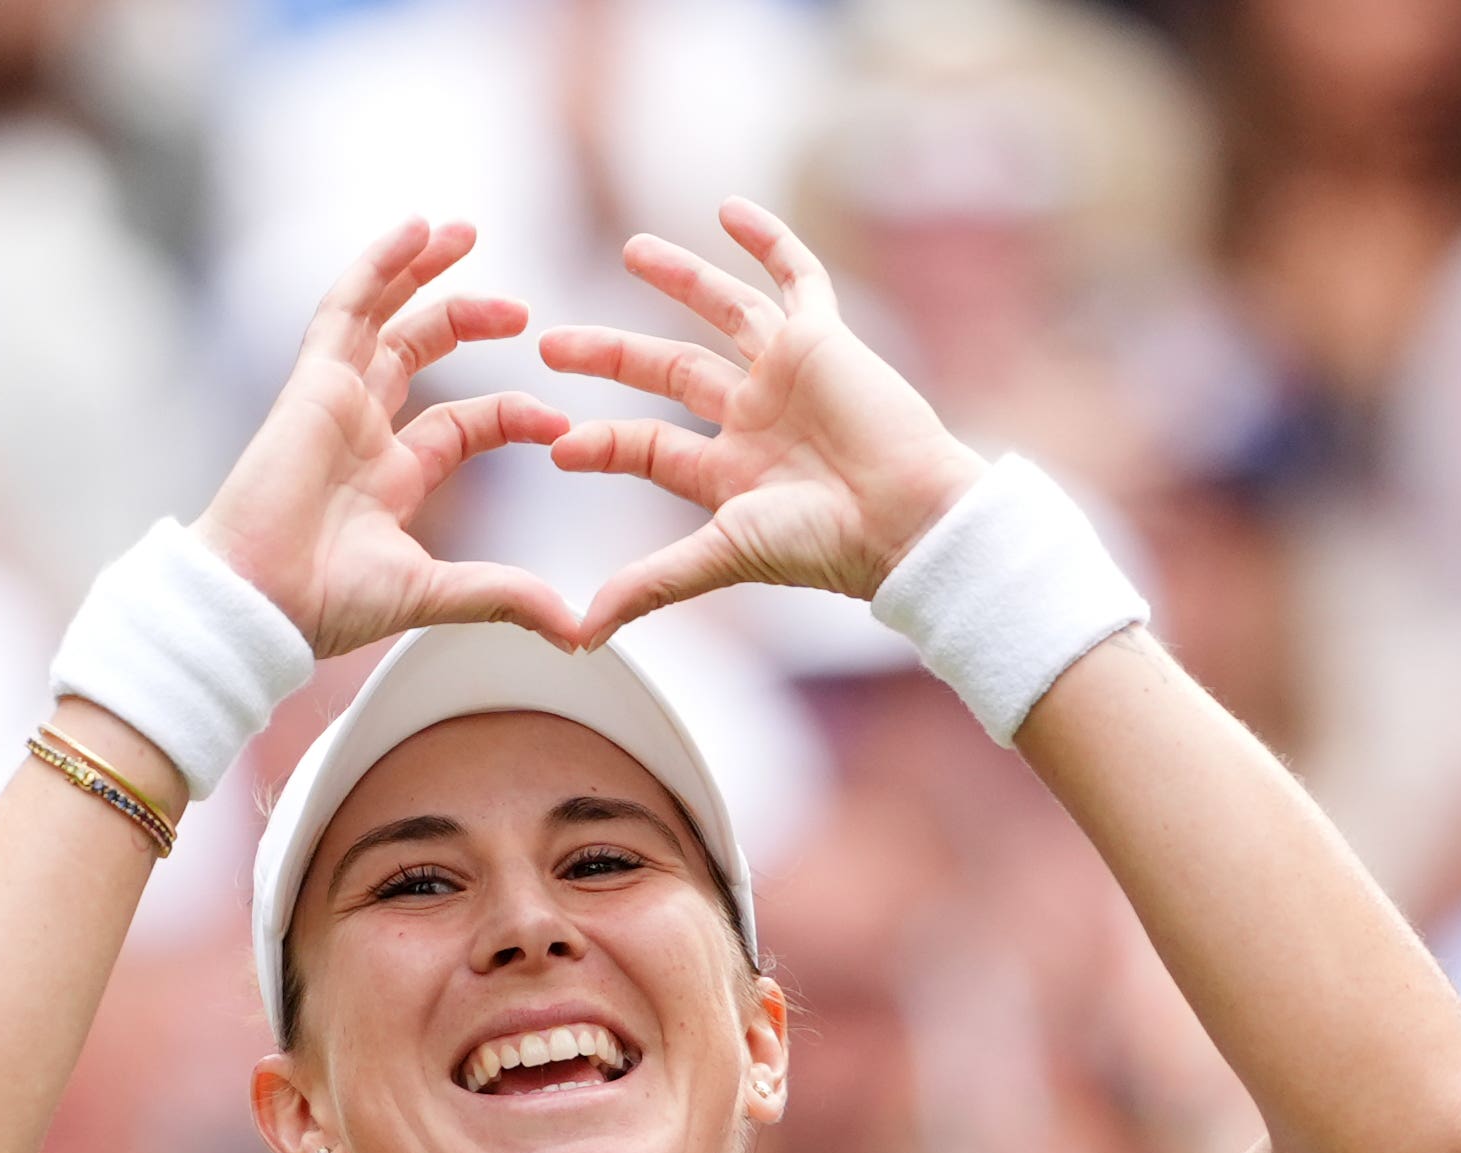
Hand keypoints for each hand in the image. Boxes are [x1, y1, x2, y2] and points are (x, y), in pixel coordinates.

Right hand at [192, 219, 576, 657]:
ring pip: (380, 315)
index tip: (560, 425)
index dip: (512, 416)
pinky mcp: (311, 380)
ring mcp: (333, 400)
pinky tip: (415, 230)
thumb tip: (577, 633)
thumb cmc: (325, 605)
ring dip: (421, 272)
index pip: (461, 426)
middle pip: (416, 352)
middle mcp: (362, 431)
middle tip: (520, 307)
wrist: (257, 599)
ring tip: (463, 231)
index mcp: (390, 478)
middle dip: (465, 318)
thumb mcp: (436, 594)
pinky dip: (379, 265)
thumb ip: (506, 598)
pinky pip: (345, 305)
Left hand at [539, 198, 984, 644]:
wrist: (909, 517)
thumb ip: (651, 584)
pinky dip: (767, 244)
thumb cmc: (825, 544)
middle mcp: (754, 418)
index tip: (555, 444)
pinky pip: (797, 278)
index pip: (646, 446)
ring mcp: (787, 375)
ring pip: (723, 314)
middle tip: (551, 342)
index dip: (600, 443)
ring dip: (678, 280)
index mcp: (728, 473)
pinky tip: (728, 210)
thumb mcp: (722, 556)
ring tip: (629, 249)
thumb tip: (577, 635)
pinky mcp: (824, 340)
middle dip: (610, 357)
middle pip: (668, 372)